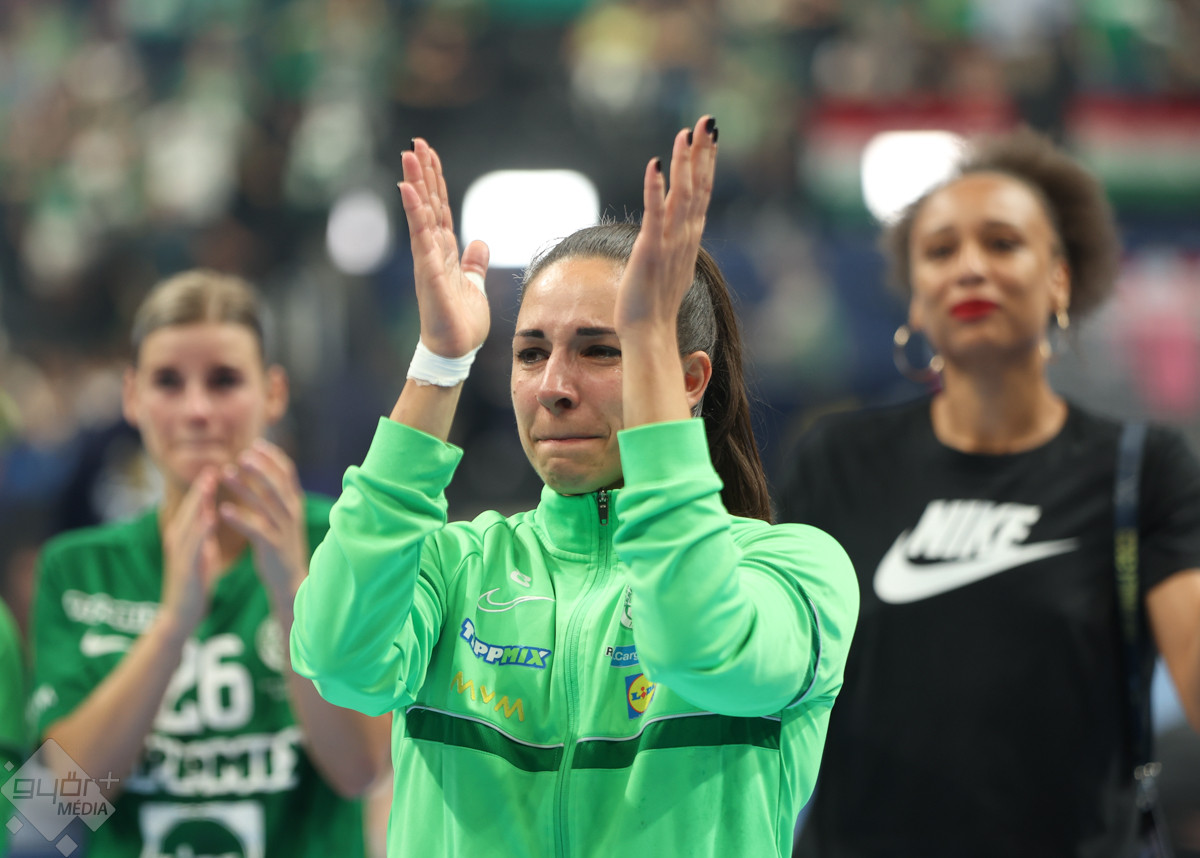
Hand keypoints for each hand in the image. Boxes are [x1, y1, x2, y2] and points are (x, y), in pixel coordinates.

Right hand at [160, 467, 219, 633]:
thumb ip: (203, 533)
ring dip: (198, 501)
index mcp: (183, 536)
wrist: (181, 615)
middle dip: (201, 487)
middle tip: (213, 465)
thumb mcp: (200, 552)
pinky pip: (193, 545)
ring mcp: (179, 554)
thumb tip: (211, 512)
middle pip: (189, 508)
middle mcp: (178, 540)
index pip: (194, 506)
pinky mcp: (185, 568)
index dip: (204, 486)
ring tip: (210, 482)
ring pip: (188, 522)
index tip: (217, 465)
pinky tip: (210, 516)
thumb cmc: (194, 582)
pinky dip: (201, 530)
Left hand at [218, 439, 308, 612]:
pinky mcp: (272, 547)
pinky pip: (255, 529)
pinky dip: (240, 518)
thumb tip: (264, 470)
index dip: (273, 457)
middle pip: (277, 484)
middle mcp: (291, 513)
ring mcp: (283, 530)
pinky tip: (223, 509)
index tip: (256, 444)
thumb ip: (276, 496)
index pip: (288, 473)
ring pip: (264, 503)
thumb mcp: (284, 517)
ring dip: (244, 487)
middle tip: (243, 454)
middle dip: (260, 467)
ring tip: (226, 473)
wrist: (291, 581)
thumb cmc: (282, 546)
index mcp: (295, 504)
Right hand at [398, 139, 490, 358]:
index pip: (440, 208)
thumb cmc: (461, 320)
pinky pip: (421, 237)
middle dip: (422, 173)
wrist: (455, 349)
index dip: (436, 181)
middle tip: (415, 143)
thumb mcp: (474, 284)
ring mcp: (428, 259)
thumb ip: (474, 263)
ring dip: (415, 184)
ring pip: (421, 214)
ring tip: (408, 155)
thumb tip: (480, 243)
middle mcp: (433, 250)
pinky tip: (409, 191)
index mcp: (445, 251)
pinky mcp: (429, 272)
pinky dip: (416, 213)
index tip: (429, 153)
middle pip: (428, 204)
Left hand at [615, 115, 717, 337]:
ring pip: (682, 195)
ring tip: (685, 133)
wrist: (649, 332)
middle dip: (703, 153)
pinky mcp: (650, 250)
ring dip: (684, 163)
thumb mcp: (673, 266)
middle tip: (708, 121)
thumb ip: (678, 245)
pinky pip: (654, 214)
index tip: (710, 135)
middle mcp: (685, 236)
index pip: (702, 192)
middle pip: (699, 187)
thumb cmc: (655, 303)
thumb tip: (683, 234)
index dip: (706, 162)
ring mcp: (670, 243)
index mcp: (689, 237)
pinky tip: (654, 164)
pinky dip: (655, 188)